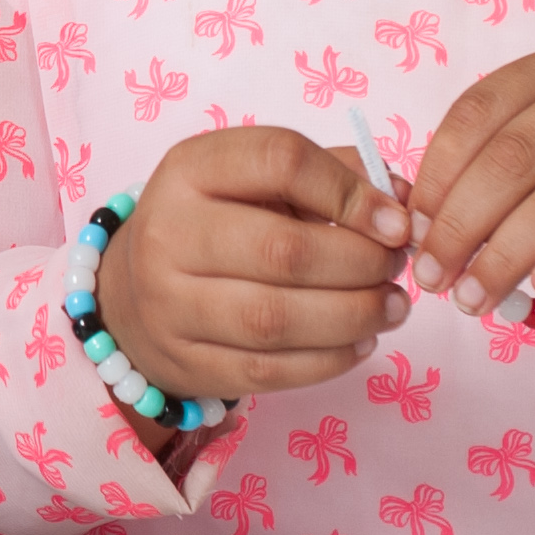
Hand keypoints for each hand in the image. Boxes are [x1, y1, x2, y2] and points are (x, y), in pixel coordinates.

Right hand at [93, 124, 410, 412]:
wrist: (131, 295)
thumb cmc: (215, 226)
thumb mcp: (256, 181)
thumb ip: (332, 174)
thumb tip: (403, 201)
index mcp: (191, 169)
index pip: (281, 162)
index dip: (350, 192)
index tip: (397, 221)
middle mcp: (169, 232)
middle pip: (284, 251)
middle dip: (361, 263)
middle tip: (395, 267)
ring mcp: (169, 304)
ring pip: (277, 320)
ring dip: (354, 316)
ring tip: (391, 307)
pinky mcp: (184, 362)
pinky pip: (268, 372)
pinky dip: (329, 360)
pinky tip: (359, 342)